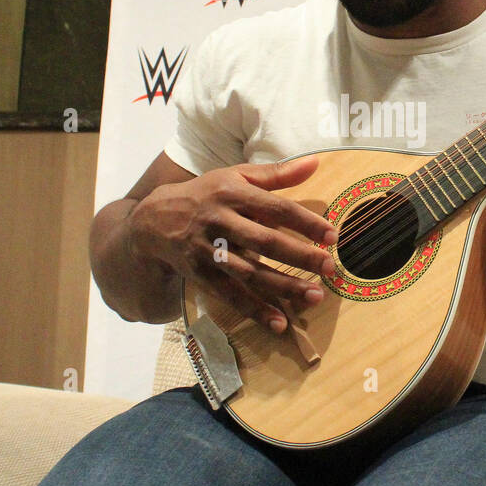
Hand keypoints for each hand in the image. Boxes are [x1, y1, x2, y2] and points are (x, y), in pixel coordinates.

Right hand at [125, 156, 336, 332]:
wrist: (153, 221)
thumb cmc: (206, 195)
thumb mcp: (235, 176)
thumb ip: (277, 173)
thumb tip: (315, 163)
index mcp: (233, 193)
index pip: (277, 208)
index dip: (306, 223)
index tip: (333, 236)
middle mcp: (220, 221)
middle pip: (266, 242)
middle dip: (300, 256)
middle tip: (330, 268)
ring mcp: (208, 250)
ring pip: (251, 272)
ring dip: (284, 287)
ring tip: (315, 296)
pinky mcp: (200, 275)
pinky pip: (231, 296)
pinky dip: (255, 310)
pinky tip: (280, 323)